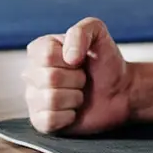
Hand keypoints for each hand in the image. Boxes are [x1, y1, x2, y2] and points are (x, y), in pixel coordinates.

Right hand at [24, 17, 133, 134]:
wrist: (120, 91)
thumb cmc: (105, 62)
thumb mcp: (98, 33)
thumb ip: (81, 31)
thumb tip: (69, 57)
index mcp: (39, 50)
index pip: (46, 55)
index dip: (71, 60)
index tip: (80, 60)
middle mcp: (32, 73)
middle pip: (49, 78)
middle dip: (76, 80)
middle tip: (83, 79)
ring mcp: (34, 98)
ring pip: (50, 100)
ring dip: (74, 98)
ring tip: (79, 94)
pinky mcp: (41, 121)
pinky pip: (48, 121)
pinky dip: (68, 117)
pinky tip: (73, 111)